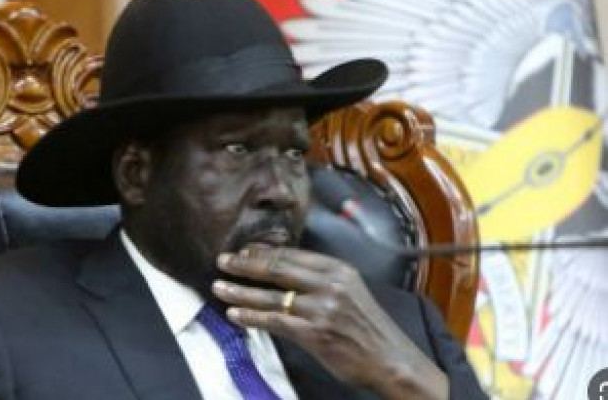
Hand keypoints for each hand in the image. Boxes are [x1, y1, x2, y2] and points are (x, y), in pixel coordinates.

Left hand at [213, 245, 448, 399]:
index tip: (242, 251)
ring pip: (271, 295)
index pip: (291, 254)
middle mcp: (329, 284)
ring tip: (219, 287)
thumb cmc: (367, 326)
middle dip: (246, 264)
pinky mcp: (315, 333)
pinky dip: (252, 316)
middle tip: (222, 262)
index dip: (262, 252)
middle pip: (278, 268)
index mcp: (337, 269)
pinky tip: (235, 314)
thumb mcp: (349, 291)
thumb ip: (319, 279)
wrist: (390, 359)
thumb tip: (281, 271)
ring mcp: (322, 308)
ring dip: (241, 290)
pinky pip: (275, 320)